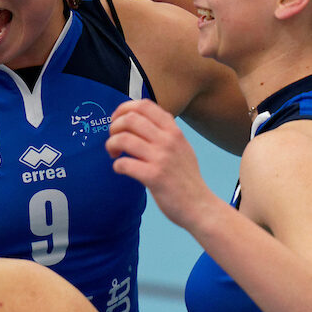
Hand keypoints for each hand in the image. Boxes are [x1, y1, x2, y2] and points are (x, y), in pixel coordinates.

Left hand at [106, 99, 214, 228]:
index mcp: (174, 131)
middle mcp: (168, 141)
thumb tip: (137, 120)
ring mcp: (161, 158)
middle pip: (131, 118)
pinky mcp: (154, 177)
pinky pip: (124, 163)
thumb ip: (164, 133)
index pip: (145, 105)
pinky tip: (121, 169)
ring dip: (111, 144)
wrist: (200, 206)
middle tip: (113, 140)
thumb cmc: (186, 178)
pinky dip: (117, 165)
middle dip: (114, 126)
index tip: (117, 120)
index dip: (124, 109)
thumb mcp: (182, 147)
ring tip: (114, 154)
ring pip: (124, 138)